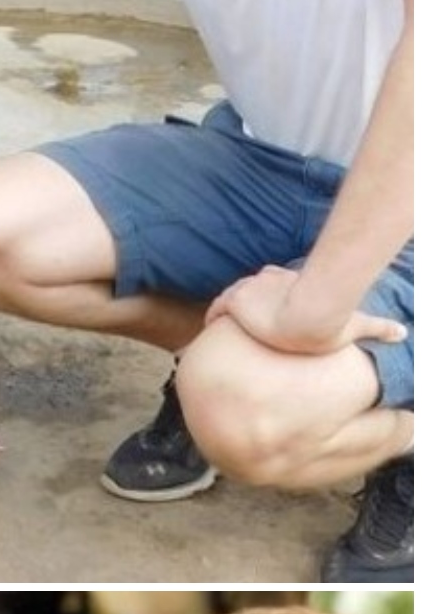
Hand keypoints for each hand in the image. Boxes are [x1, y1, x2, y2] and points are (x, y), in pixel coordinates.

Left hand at [205, 263, 407, 357]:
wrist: (310, 317)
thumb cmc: (334, 318)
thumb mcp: (357, 322)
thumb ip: (378, 327)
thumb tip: (403, 333)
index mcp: (294, 281)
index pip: (278, 282)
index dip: (273, 294)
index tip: (271, 309)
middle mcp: (270, 280)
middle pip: (254, 287)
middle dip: (251, 299)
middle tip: (247, 317)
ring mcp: (251, 289)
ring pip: (234, 295)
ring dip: (229, 308)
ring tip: (224, 324)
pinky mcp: (236, 301)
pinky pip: (218, 309)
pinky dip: (214, 316)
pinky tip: (211, 327)